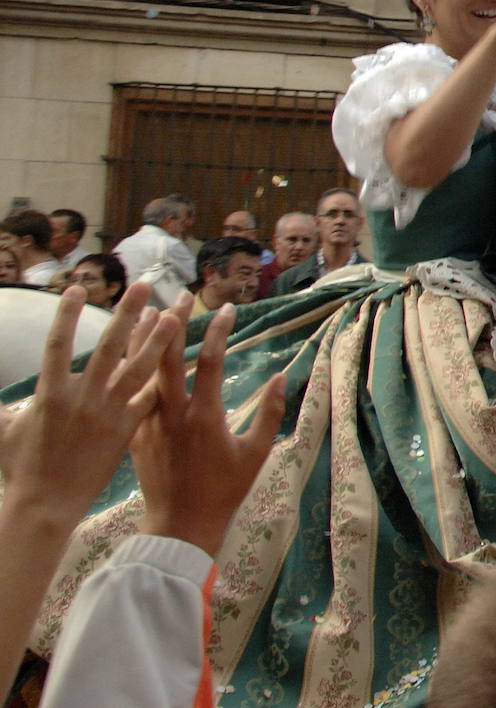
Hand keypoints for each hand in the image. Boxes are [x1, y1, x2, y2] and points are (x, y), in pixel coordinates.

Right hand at [0, 282, 175, 528]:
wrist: (46, 505)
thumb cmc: (21, 470)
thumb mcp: (6, 431)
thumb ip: (6, 408)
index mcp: (49, 393)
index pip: (58, 345)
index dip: (66, 315)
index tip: (77, 288)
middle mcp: (82, 398)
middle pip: (109, 346)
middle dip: (127, 313)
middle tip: (145, 285)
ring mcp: (107, 413)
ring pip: (138, 368)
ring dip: (158, 339)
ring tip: (174, 314)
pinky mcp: (126, 430)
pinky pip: (149, 399)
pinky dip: (163, 380)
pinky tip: (182, 362)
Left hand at [130, 302, 285, 556]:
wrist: (180, 524)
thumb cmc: (224, 490)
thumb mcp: (256, 454)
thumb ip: (270, 414)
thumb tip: (282, 378)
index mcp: (205, 415)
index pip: (212, 360)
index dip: (220, 331)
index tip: (228, 309)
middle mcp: (173, 413)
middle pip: (170, 356)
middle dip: (176, 322)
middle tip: (182, 296)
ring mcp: (148, 423)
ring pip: (142, 371)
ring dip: (146, 340)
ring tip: (148, 311)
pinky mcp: (133, 434)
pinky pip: (129, 395)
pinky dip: (130, 371)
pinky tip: (128, 355)